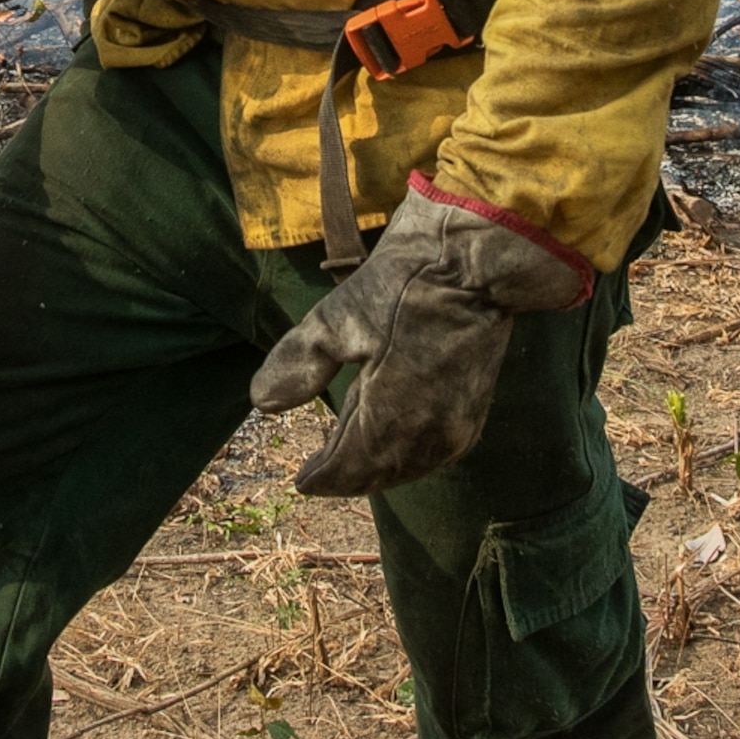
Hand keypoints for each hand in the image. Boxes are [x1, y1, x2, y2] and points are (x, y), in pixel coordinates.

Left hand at [249, 182, 589, 496]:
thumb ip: (299, 363)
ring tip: (347, 463)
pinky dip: (405, 455)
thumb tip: (262, 404)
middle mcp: (430, 433)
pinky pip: (434, 451)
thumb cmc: (405, 281)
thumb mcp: (339, 316)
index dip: (322, 476)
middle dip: (347, 477)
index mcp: (394, 415)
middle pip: (380, 472)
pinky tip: (391, 443)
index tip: (298, 481)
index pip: (350, 466)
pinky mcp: (475, 407)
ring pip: (409, 465)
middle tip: (317, 476)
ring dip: (376, 468)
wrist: (478, 257)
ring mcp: (459, 423)